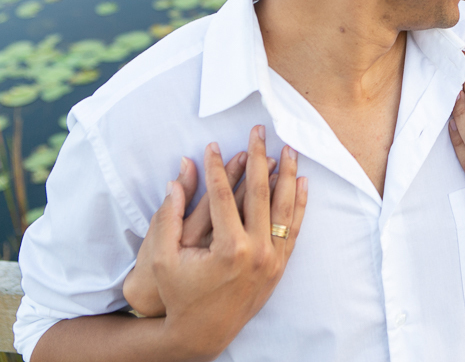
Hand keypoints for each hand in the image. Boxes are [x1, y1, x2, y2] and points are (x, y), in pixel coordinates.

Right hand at [138, 126, 307, 358]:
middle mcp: (257, 252)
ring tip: (288, 148)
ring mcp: (273, 259)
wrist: (203, 333)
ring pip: (285, 208)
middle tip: (259, 131)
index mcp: (229, 248)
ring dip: (287, 175)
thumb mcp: (163, 259)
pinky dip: (299, 203)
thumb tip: (177, 179)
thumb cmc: (179, 294)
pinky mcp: (280, 266)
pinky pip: (294, 228)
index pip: (225, 196)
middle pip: (261, 194)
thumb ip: (168, 217)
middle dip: (259, 158)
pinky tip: (301, 181)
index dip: (217, 168)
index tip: (214, 145)